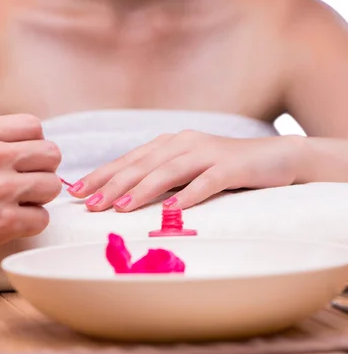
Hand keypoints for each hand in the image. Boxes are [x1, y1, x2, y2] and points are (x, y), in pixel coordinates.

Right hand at [0, 114, 61, 285]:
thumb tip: (25, 145)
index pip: (33, 126)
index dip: (32, 146)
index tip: (21, 162)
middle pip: (51, 153)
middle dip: (41, 171)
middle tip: (22, 186)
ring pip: (52, 185)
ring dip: (38, 199)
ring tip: (15, 206)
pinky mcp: (4, 221)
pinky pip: (43, 217)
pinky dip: (30, 224)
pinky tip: (8, 226)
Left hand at [66, 130, 304, 211]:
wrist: (278, 157)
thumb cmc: (225, 169)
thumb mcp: (187, 170)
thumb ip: (160, 179)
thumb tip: (122, 200)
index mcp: (168, 144)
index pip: (127, 161)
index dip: (100, 176)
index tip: (75, 193)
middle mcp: (182, 143)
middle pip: (140, 165)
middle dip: (111, 185)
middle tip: (88, 204)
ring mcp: (207, 152)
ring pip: (167, 171)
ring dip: (142, 189)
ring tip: (119, 207)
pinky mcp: (232, 166)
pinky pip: (206, 181)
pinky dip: (188, 195)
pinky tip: (171, 210)